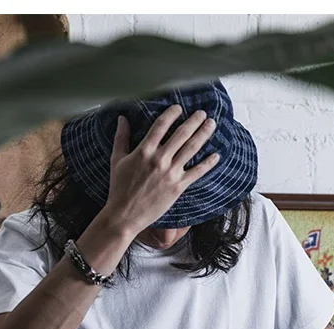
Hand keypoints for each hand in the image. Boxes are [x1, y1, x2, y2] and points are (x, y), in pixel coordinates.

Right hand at [102, 105, 219, 236]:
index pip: (161, 125)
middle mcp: (159, 159)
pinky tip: (216, 155)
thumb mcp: (117, 160)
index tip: (179, 107)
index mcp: (144, 151)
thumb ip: (121, 138)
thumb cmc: (119, 188)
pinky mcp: (178, 187)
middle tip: (203, 113)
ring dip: (203, 134)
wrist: (125, 215)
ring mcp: (170, 173)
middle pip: (181, 134)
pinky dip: (208, 163)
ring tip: (212, 124)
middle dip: (194, 121)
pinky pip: (197, 172)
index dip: (172, 114)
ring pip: (191, 149)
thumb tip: (122, 118)